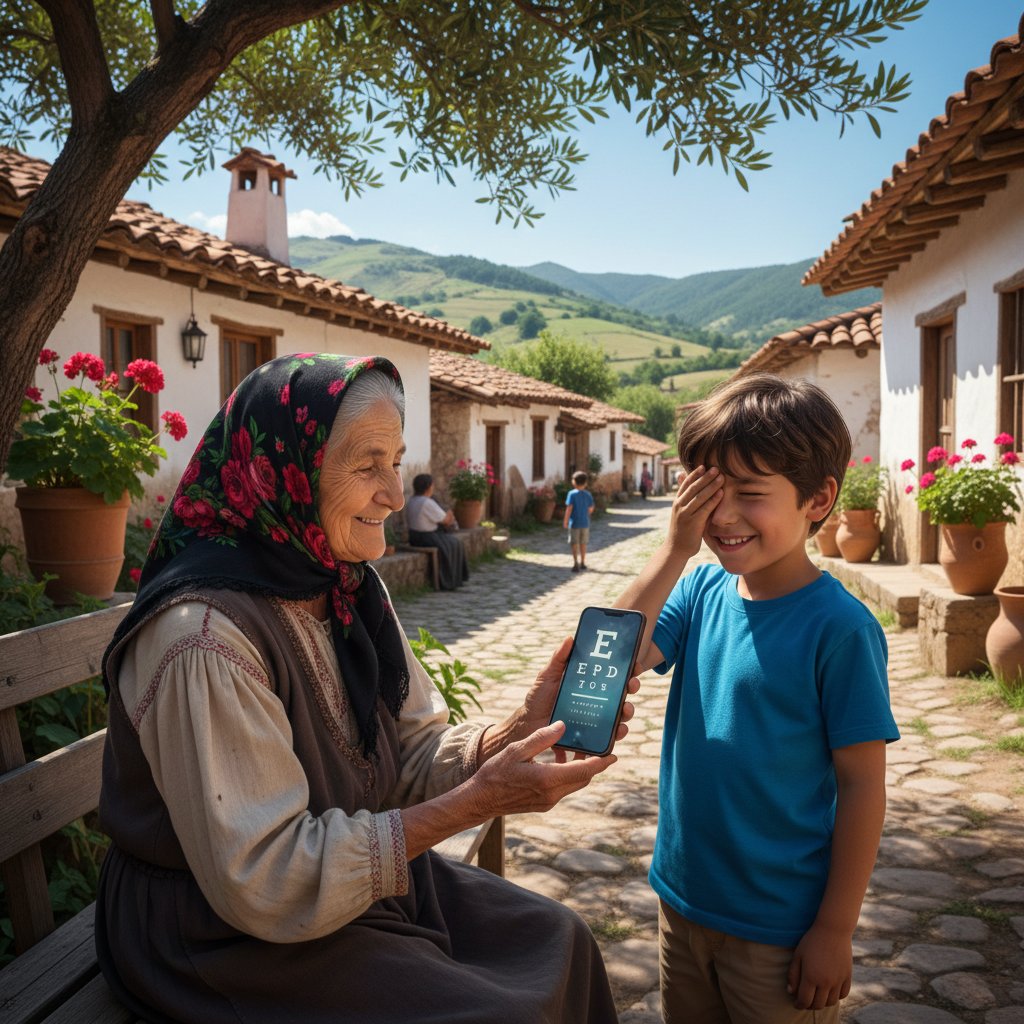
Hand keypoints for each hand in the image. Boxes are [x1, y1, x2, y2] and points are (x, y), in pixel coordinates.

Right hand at [466, 721, 615, 818]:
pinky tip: (559, 761)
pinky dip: (568, 775)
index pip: (583, 771)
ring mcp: (548, 801)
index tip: (614, 755)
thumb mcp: (517, 750)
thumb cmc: (495, 773)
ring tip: (580, 751)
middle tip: (601, 748)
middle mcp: (551, 794)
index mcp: (547, 780)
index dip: (601, 763)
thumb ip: (541, 738)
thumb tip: (563, 726)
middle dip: (594, 765)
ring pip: (574, 784)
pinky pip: (563, 788)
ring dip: (580, 770)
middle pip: (583, 779)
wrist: (481, 799)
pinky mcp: (543, 803)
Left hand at [517, 636, 639, 747]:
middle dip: (633, 686)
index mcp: (590, 681)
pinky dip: (619, 732)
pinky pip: (612, 735)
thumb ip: (559, 658)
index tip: (633, 663)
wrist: (530, 724)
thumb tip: (570, 638)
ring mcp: (598, 717)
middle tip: (631, 684)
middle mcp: (598, 698)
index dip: (628, 667)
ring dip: (628, 710)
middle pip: (624, 691)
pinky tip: (618, 729)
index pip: (614, 672)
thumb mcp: (548, 676)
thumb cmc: (539, 698)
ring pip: (622, 713)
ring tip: (625, 709)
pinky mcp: (595, 735)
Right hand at [667, 466, 722, 556]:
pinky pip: (704, 508)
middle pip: (693, 487)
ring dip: (711, 485)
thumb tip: (696, 491)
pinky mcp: (693, 522)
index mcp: (677, 502)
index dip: (694, 474)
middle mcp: (679, 506)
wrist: (676, 549)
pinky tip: (721, 493)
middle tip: (716, 468)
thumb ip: (689, 501)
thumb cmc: (683, 530)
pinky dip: (713, 500)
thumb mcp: (683, 513)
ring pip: (699, 496)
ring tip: (721, 477)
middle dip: (705, 477)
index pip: (685, 484)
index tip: (703, 466)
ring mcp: (685, 514)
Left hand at [786, 924, 852, 1009]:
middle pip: (818, 1005)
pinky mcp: (847, 977)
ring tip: (816, 997)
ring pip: (831, 1002)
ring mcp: (838, 980)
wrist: (833, 930)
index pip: (804, 1000)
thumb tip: (791, 992)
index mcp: (811, 977)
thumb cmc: (811, 941)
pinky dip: (836, 997)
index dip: (799, 1005)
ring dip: (822, 1003)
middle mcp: (826, 982)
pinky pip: (843, 995)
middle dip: (809, 1005)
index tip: (796, 1003)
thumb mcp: (798, 955)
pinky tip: (829, 992)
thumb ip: (793, 974)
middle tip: (805, 1001)